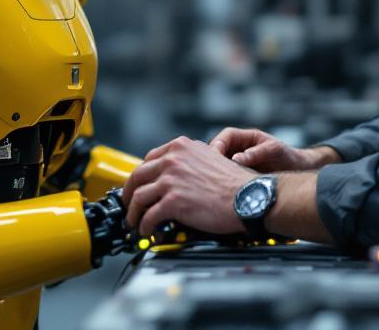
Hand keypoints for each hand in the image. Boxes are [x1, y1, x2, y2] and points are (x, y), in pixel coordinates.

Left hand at [121, 136, 256, 236]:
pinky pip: (149, 216)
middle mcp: (173, 160)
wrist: (249, 196)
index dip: (140, 177)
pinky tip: (149, 231)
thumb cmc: (235, 183)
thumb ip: (188, 162)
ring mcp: (171, 180)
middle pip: (137, 177)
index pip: (148, 160)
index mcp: (181, 147)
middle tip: (130, 207)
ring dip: (134, 214)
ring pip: (138, 197)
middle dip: (129, 195)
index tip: (139, 187)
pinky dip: (145, 226)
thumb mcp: (209, 158)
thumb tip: (173, 176)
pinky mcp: (173, 201)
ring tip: (136, 223)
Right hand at [209, 127, 339, 172]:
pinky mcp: (240, 178)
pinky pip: (228, 179)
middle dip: (213, 161)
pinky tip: (225, 191)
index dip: (217, 145)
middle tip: (212, 173)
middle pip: (218, 152)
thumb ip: (257, 153)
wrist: (300, 171)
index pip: (225, 137)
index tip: (214, 157)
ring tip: (217, 184)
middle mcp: (239, 150)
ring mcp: (239, 164)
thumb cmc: (289, 157)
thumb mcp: (275, 150)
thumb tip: (236, 159)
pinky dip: (225, 184)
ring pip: (220, 167)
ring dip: (217, 174)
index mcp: (246, 138)